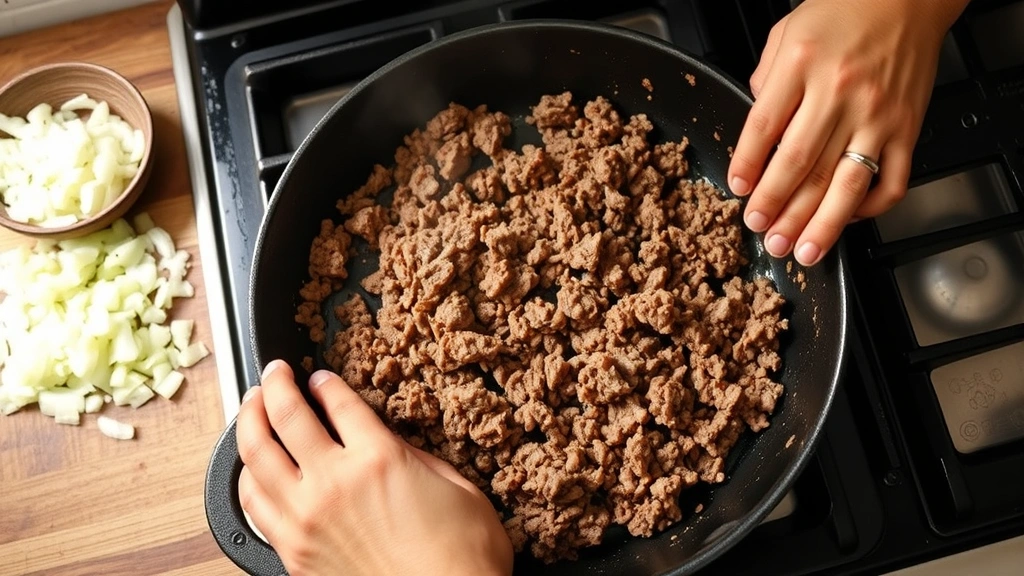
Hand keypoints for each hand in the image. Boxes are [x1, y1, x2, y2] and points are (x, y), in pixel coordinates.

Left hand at [236, 360, 512, 575]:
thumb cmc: (462, 559)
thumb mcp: (457, 489)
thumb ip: (417, 459)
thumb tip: (389, 445)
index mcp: (379, 459)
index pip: (337, 402)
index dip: (325, 383)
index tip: (320, 377)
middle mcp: (334, 482)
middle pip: (286, 415)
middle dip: (275, 385)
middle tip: (273, 373)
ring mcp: (306, 518)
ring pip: (256, 455)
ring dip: (248, 421)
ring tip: (251, 407)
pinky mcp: (293, 551)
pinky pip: (253, 504)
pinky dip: (245, 476)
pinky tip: (249, 467)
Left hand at [727, 0, 968, 265]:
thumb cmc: (845, 11)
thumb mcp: (789, 32)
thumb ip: (767, 80)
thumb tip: (756, 133)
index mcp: (803, 65)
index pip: (764, 126)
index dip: (747, 164)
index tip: (738, 189)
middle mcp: (841, 92)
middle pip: (801, 163)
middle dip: (776, 206)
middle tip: (761, 231)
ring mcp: (878, 115)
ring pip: (845, 184)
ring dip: (819, 225)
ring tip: (799, 252)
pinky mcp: (907, 129)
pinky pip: (892, 181)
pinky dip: (870, 209)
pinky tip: (846, 222)